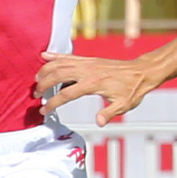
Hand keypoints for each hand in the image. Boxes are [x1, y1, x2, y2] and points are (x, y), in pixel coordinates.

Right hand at [36, 53, 158, 124]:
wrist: (141, 72)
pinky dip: (55, 55)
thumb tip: (99, 122)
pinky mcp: (89, 59)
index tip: (44, 110)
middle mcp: (88, 71)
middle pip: (57, 75)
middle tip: (36, 94)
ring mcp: (87, 63)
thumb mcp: (124, 105)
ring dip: (45, 70)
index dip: (52, 103)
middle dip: (43, 84)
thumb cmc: (132, 89)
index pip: (66, 94)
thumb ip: (110, 113)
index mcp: (93, 83)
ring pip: (60, 63)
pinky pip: (68, 56)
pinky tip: (44, 56)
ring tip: (36, 79)